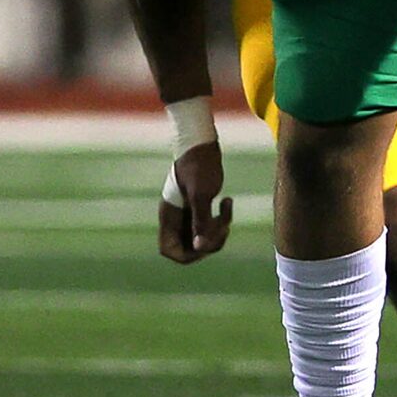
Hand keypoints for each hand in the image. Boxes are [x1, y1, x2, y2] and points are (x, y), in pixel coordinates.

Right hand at [158, 141, 232, 263]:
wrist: (201, 142)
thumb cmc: (199, 165)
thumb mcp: (201, 194)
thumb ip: (200, 222)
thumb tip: (200, 248)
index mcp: (169, 216)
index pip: (170, 250)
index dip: (188, 254)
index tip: (204, 242)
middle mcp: (176, 217)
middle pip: (190, 247)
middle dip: (210, 241)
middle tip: (223, 225)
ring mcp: (187, 213)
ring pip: (203, 237)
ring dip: (219, 229)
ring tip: (227, 209)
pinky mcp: (199, 206)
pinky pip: (210, 224)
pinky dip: (222, 219)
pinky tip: (227, 200)